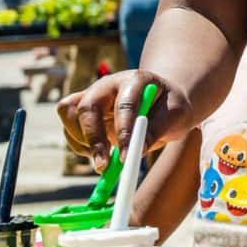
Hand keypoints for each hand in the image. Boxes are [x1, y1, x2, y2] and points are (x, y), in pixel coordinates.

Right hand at [59, 69, 192, 161]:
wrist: (162, 103)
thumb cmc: (171, 107)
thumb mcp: (177, 116)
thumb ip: (158, 129)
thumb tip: (138, 150)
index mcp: (135, 80)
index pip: (124, 105)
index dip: (124, 132)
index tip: (127, 158)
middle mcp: (108, 85)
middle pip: (87, 106)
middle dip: (93, 138)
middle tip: (103, 166)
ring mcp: (92, 96)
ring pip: (70, 114)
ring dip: (83, 141)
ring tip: (105, 159)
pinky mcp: (82, 111)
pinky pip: (68, 128)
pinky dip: (80, 146)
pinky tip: (99, 154)